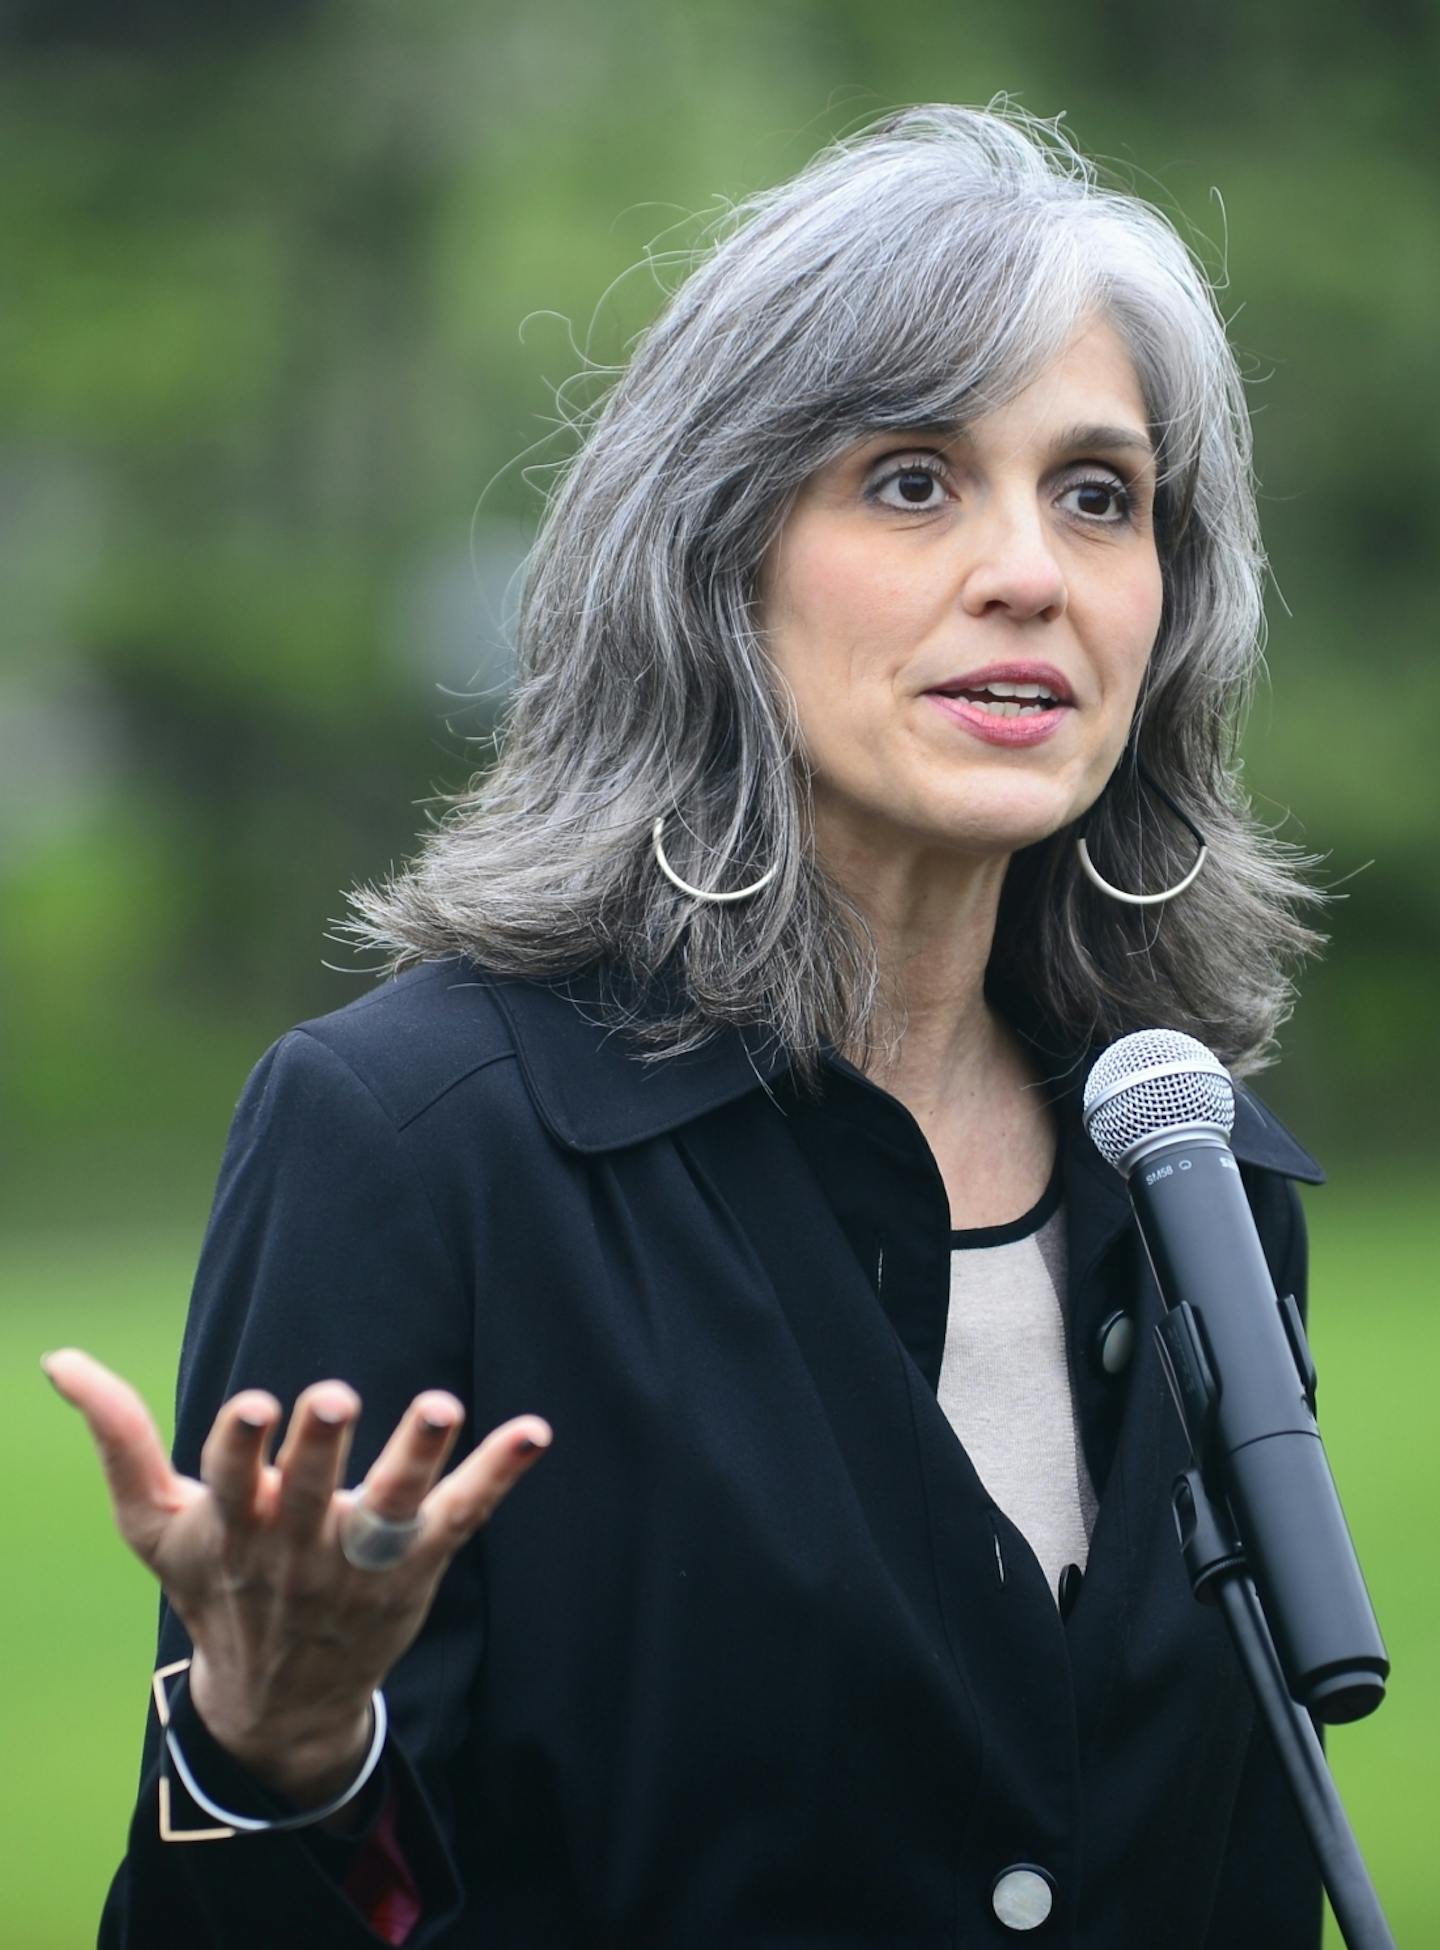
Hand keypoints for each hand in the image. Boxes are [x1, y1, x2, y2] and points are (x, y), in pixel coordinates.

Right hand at [43, 1348, 549, 1805]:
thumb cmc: (213, 1584)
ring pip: (393, 1504)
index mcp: (231, 1528)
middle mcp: (296, 1546)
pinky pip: (464, 1514)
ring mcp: (361, 1559)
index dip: (241, 1446)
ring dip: (417, 1452)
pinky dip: (499, 1473)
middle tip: (332, 1398)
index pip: (228, 1480)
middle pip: (311, 1492)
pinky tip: (534, 1430)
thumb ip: (116, 1437)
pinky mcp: (416, 1564)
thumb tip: (58, 1359)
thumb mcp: (154, 1524)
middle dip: (319, 1448)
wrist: (278, 1701)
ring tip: (441, 1402)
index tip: (254, 1404)